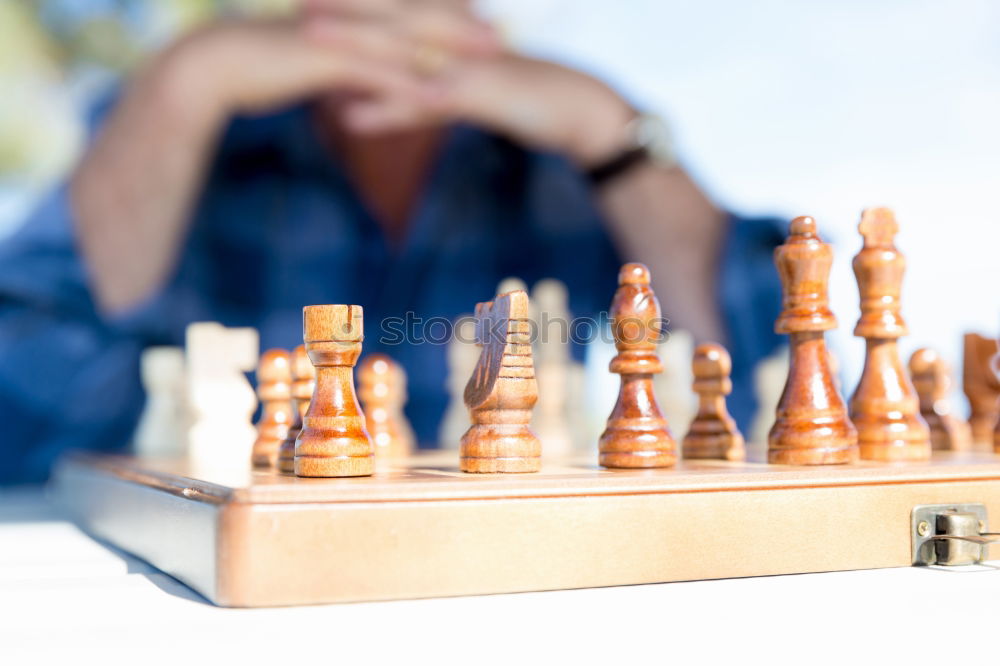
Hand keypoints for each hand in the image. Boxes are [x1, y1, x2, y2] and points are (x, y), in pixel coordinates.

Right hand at [147, 4, 499, 128]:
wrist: (212, 66)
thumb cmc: (255, 65)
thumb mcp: (306, 61)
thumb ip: (337, 63)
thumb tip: (355, 75)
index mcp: (345, 13)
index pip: (404, 9)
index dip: (443, 14)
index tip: (478, 21)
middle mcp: (348, 17)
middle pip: (416, 17)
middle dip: (461, 26)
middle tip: (500, 35)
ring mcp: (340, 36)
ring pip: (405, 42)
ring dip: (450, 51)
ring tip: (488, 62)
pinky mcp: (327, 60)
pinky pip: (377, 75)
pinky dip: (410, 87)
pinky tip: (440, 101)